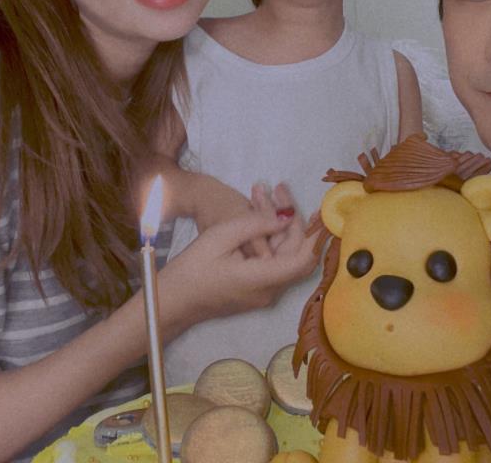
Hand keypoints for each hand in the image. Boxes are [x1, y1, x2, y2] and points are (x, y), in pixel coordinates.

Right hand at [158, 188, 320, 330]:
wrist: (172, 302)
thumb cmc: (191, 269)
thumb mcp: (220, 237)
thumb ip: (256, 224)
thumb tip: (288, 216)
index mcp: (261, 279)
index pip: (304, 258)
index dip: (316, 234)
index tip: (319, 210)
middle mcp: (270, 291)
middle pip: (296, 254)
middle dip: (294, 220)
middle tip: (280, 189)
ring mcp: (264, 293)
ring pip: (285, 256)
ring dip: (282, 227)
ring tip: (266, 194)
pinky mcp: (257, 290)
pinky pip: (274, 262)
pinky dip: (273, 239)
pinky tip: (261, 216)